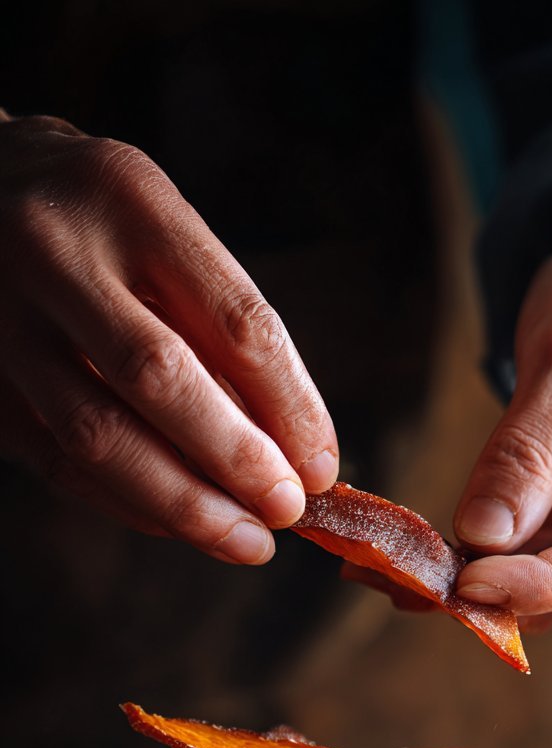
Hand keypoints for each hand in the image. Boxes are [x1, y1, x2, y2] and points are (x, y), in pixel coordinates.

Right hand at [0, 113, 336, 562]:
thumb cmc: (95, 222)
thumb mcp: (160, 231)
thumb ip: (217, 326)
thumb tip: (289, 451)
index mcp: (130, 201)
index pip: (236, 321)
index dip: (290, 407)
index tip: (320, 466)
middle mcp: (57, 253)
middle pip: (161, 379)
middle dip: (236, 461)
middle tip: (285, 511)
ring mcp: (2, 319)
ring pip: (99, 437)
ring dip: (184, 505)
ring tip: (244, 541)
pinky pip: (60, 462)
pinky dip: (130, 503)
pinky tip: (179, 525)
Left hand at [454, 170, 551, 629]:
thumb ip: (531, 449)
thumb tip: (483, 538)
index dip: (543, 581)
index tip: (467, 583)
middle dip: (509, 590)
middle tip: (411, 573)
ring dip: (485, 587)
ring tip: (397, 566)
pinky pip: (535, 570)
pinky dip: (481, 568)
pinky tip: (415, 560)